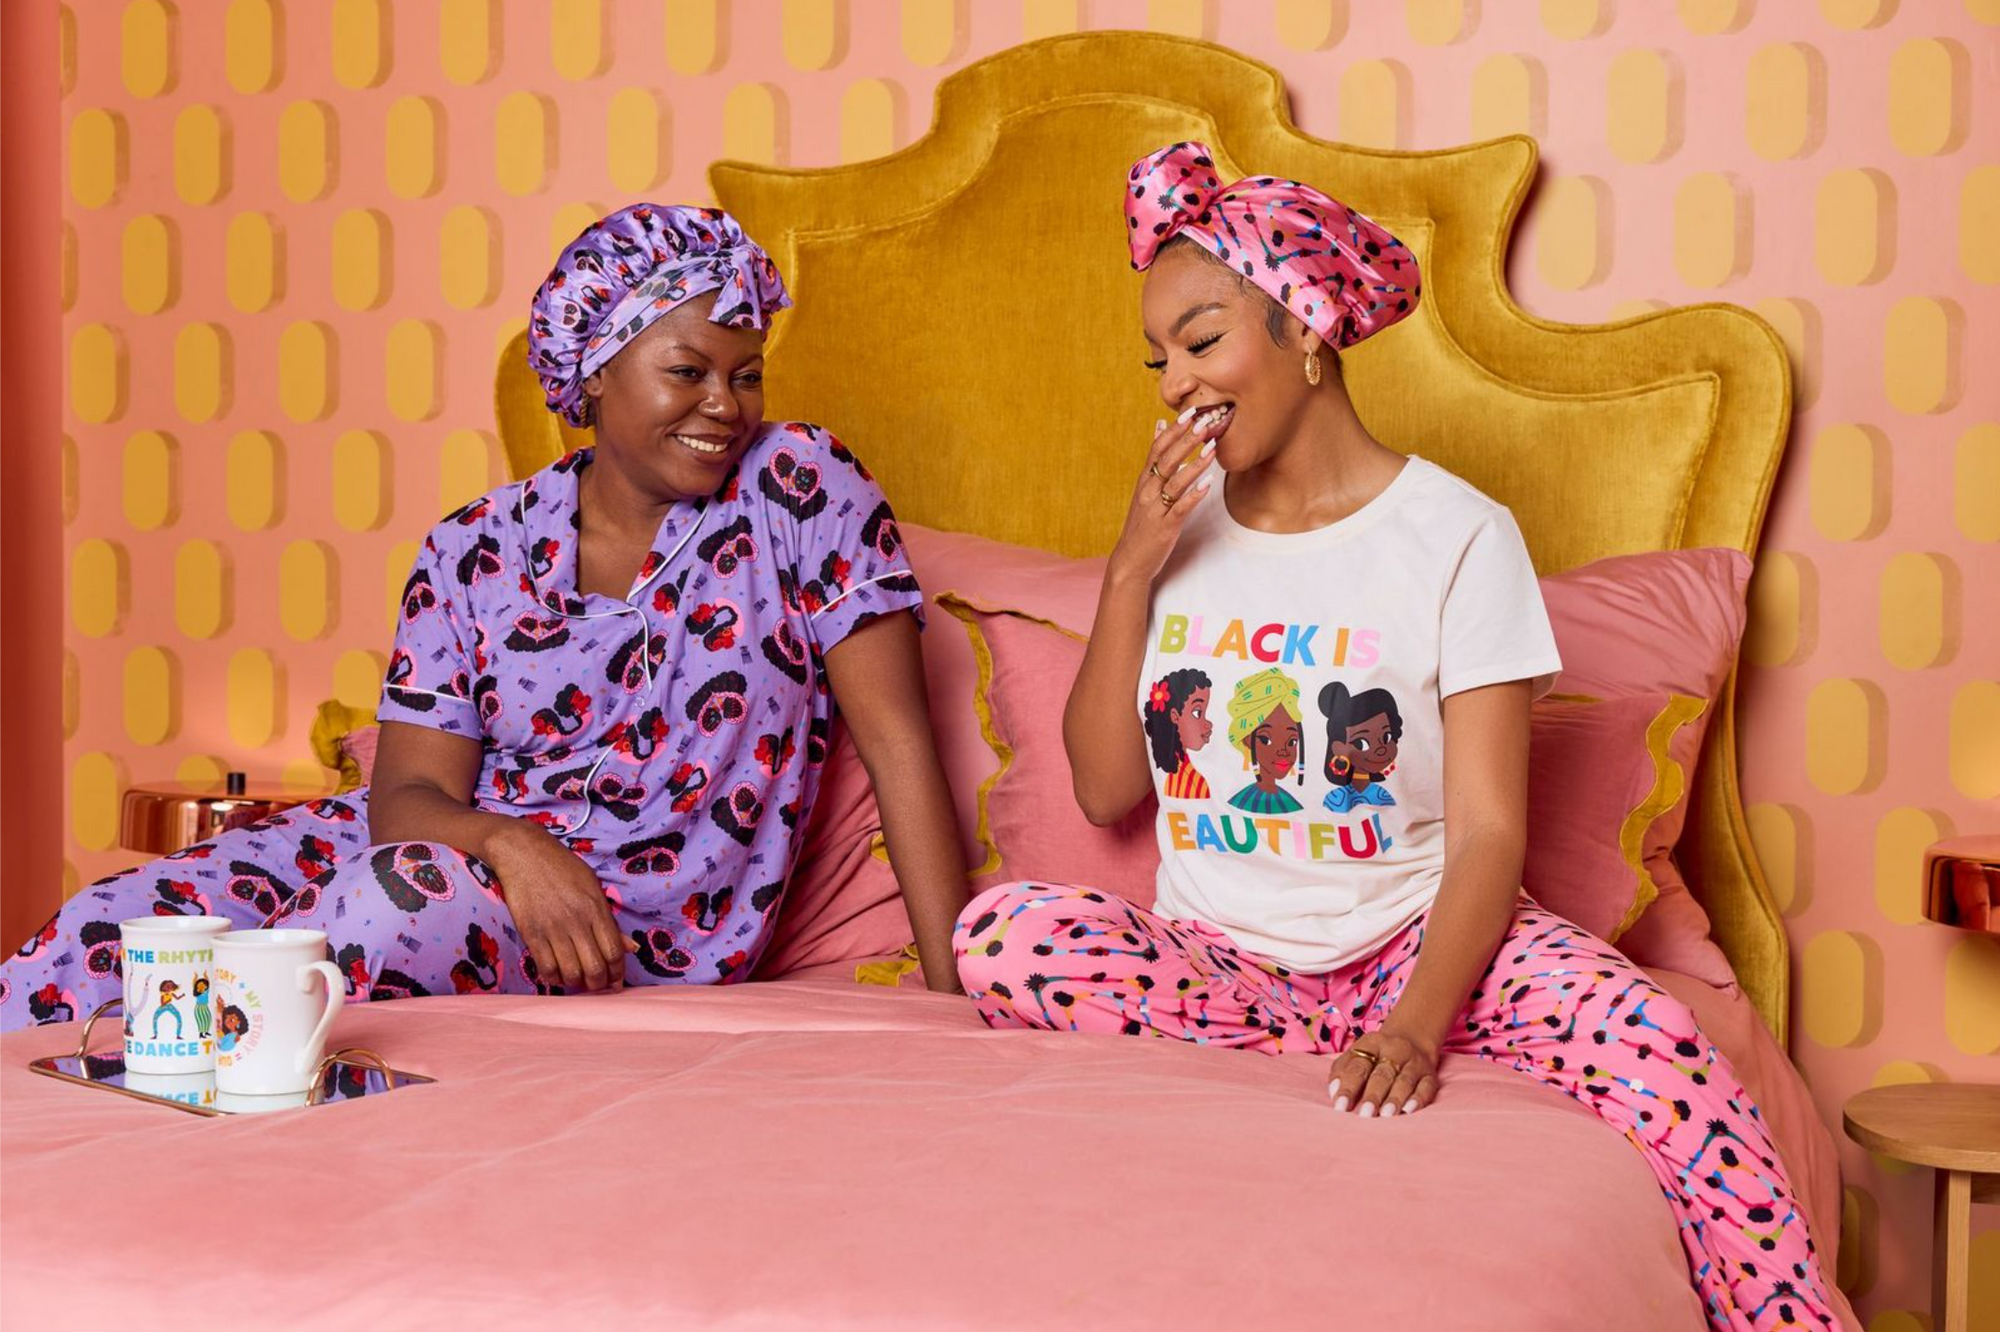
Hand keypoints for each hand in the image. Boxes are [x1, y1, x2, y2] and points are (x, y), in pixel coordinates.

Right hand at [483, 820, 637, 993]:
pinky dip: (553, 977)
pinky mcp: (531, 933)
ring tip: (577, 980)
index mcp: (596, 909)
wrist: (524, 853)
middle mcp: (577, 921)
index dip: (617, 973)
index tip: (615, 980)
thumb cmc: (562, 868)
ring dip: (576, 983)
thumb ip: (610, 921)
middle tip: (596, 984)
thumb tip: (630, 948)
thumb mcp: (593, 887)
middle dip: (599, 984)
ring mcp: (553, 928)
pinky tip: (557, 973)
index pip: (614, 952)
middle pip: (595, 968)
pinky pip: (545, 967)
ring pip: (570, 972)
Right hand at [1106, 406, 1222, 585]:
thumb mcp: (1145, 487)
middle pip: (1167, 460)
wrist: (1131, 559)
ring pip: (1175, 482)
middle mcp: (1147, 491)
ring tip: (1212, 449)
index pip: (1157, 448)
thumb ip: (1154, 458)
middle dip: (1186, 441)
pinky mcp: (1165, 527)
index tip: (1190, 412)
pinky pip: (1180, 508)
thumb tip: (1159, 425)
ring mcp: (1156, 509)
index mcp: (1144, 480)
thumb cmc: (1142, 522)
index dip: (1173, 430)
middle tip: (1204, 423)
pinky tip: (1207, 484)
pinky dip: (1193, 495)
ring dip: (1194, 464)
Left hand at [1327, 1027, 1440, 1116]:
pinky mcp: (1430, 1074)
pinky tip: (1410, 1109)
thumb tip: (1334, 1092)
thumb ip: (1342, 1071)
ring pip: (1405, 1080)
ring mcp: (1414, 1062)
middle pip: (1382, 1074)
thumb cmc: (1375, 1055)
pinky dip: (1419, 1098)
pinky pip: (1427, 1086)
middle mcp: (1395, 1050)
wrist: (1411, 1037)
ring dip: (1395, 1098)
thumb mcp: (1357, 1054)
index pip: (1358, 1065)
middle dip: (1373, 1095)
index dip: (1349, 1086)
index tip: (1340, 1106)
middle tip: (1365, 1114)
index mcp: (1372, 1043)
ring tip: (1386, 1115)